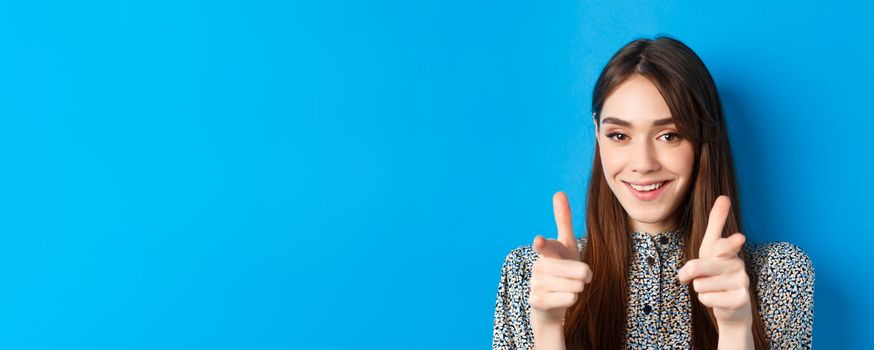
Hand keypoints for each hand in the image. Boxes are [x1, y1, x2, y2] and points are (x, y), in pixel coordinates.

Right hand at [529, 192, 591, 325]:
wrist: (549, 304)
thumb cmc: (561, 270)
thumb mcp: (565, 245)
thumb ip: (562, 220)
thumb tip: (559, 192)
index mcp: (546, 251)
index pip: (548, 246)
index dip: (544, 243)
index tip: (539, 240)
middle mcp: (538, 266)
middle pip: (579, 270)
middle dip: (585, 275)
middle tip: (578, 278)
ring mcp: (536, 284)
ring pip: (576, 286)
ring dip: (578, 288)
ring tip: (568, 288)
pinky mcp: (537, 302)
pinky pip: (569, 298)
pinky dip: (571, 299)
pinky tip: (562, 299)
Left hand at [678, 195, 752, 327]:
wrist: (732, 305)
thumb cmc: (717, 271)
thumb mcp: (711, 247)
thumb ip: (716, 224)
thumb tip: (724, 196)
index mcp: (729, 250)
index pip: (724, 245)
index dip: (729, 243)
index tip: (738, 238)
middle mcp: (738, 264)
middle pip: (696, 267)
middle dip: (690, 275)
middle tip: (700, 277)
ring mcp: (741, 282)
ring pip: (699, 285)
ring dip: (701, 289)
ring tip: (713, 288)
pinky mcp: (740, 300)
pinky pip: (706, 299)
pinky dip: (706, 300)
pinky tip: (718, 299)